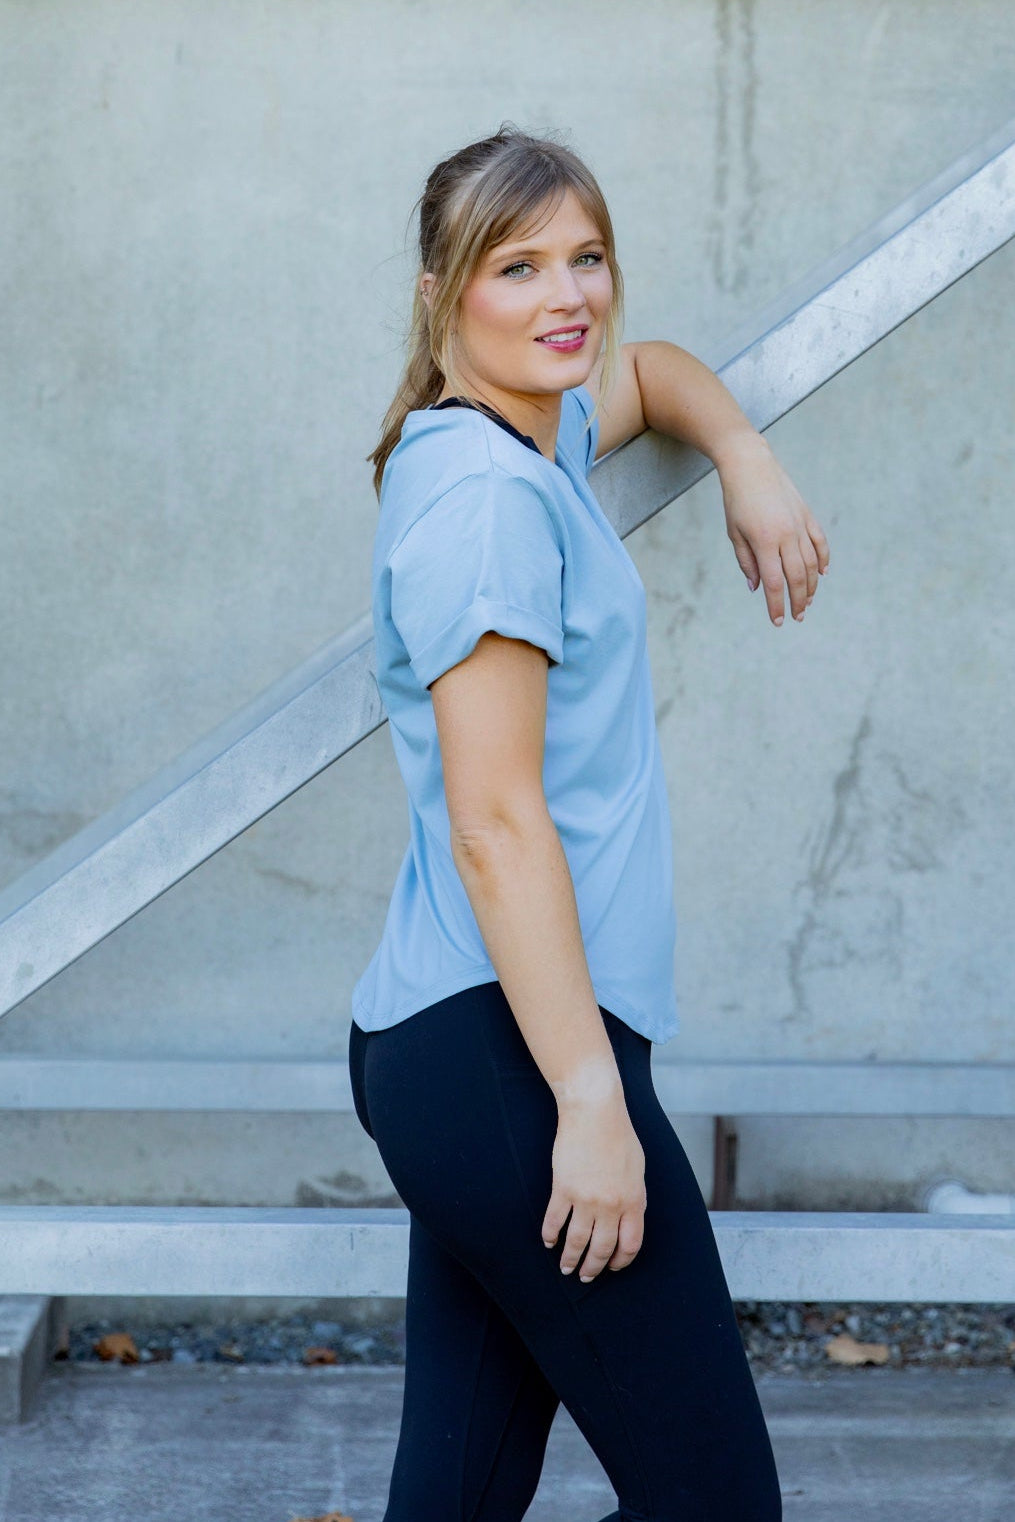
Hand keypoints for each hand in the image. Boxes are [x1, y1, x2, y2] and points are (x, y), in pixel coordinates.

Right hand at [541, 1093, 645, 1281]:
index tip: (613, 1267)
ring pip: (576, 1241)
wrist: (594, 1112)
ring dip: (570, 1259)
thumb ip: (635, 1196)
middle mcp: (611, 1205)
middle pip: (602, 1249)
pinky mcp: (563, 1188)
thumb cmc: (618, 1135)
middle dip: (593, 1267)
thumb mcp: (638, 1168)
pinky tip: (549, 1242)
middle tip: (585, 1275)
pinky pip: (555, 1221)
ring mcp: (586, 1198)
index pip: (630, 1244)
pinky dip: (550, 1235)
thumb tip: (629, 1217)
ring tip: (565, 1268)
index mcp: (634, 1200)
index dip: (621, 1261)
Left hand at [717, 432, 829, 625]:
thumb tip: (757, 588)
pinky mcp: (807, 515)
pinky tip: (823, 574)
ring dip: (812, 585)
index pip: (775, 583)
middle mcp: (786, 535)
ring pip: (812, 563)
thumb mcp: (734, 534)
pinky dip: (824, 560)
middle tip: (798, 617)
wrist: (750, 465)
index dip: (777, 605)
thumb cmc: (736, 501)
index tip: (778, 622)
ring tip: (808, 601)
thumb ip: (747, 562)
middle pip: (797, 577)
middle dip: (798, 601)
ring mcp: (800, 524)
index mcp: (764, 542)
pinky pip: (820, 542)